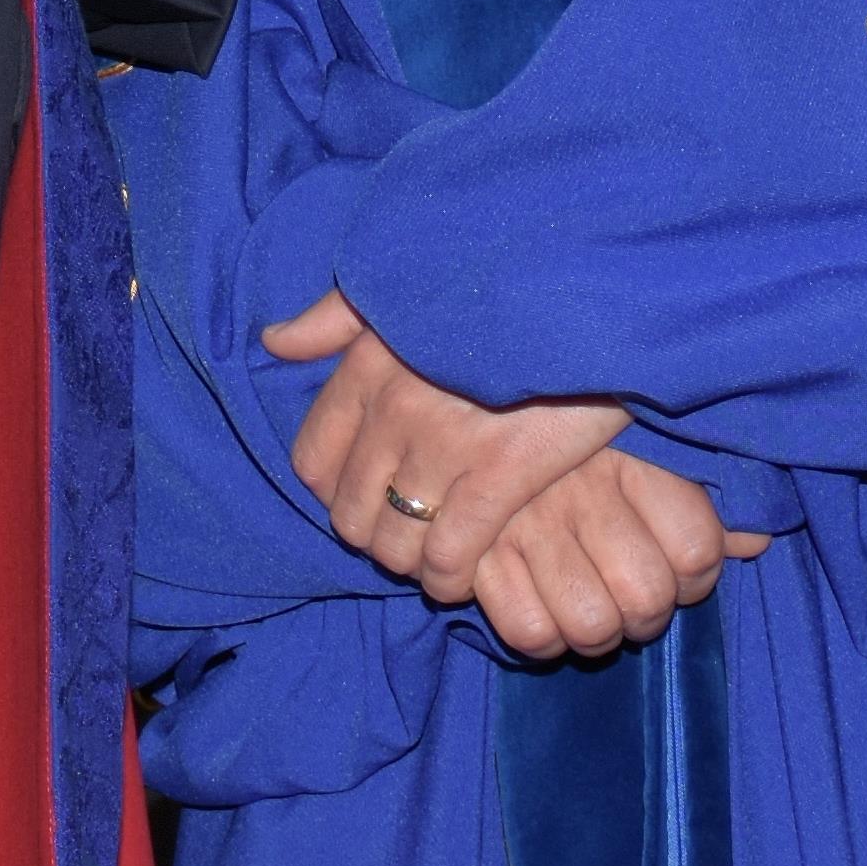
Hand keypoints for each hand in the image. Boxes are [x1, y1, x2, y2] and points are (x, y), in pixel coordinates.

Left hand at [267, 291, 626, 603]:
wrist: (591, 296)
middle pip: (351, 514)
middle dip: (374, 535)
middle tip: (407, 533)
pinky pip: (451, 556)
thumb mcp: (407, 286)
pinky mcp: (502, 473)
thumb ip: (336, 316)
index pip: (313, 460)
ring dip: (411, 563)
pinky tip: (463, 575)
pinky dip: (451, 578)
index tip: (363, 498)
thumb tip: (275, 341)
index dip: (332, 494)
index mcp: (368, 361)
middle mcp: (397, 405)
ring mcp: (447, 443)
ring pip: (397, 543)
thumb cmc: (499, 290)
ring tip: (433, 556)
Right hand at [469, 448, 767, 664]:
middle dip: (648, 614)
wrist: (464, 406)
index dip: (698, 577)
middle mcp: (582, 492)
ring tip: (591, 605)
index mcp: (631, 457)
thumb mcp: (641, 440)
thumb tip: (753, 540)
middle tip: (633, 594)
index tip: (681, 569)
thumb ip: (702, 489)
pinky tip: (546, 608)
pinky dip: (544, 637)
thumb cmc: (569, 433)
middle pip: (648, 600)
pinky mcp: (479, 558)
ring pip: (593, 628)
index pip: (697, 551)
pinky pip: (531, 635)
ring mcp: (527, 527)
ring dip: (598, 631)